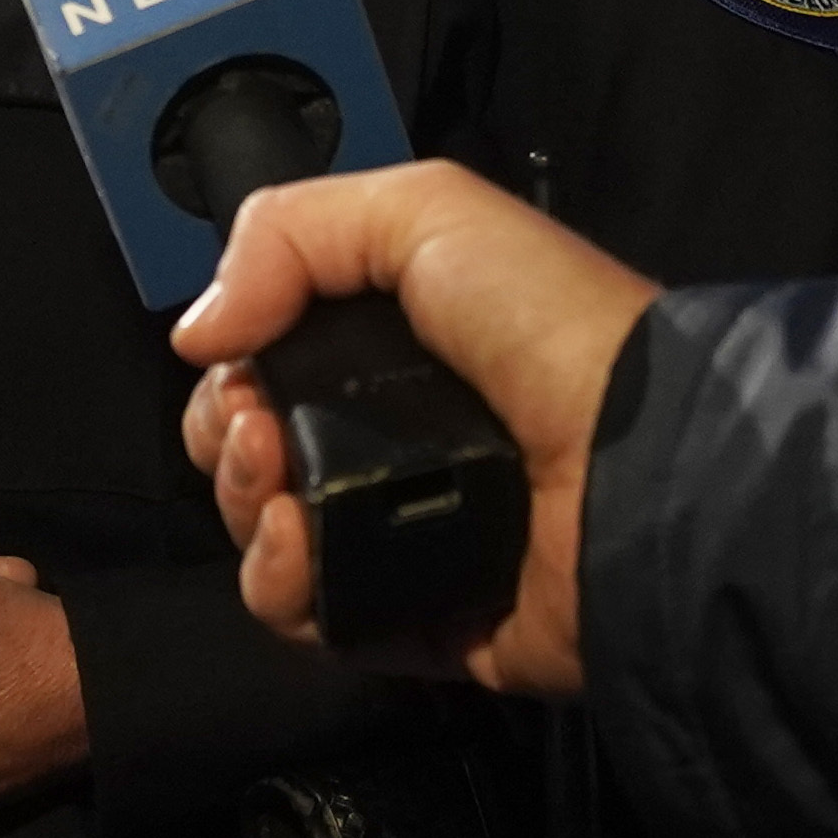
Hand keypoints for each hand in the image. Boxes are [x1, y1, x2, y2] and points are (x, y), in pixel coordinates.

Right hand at [171, 160, 657, 696]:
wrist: (639, 466)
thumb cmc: (544, 329)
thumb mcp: (426, 213)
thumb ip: (289, 232)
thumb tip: (199, 335)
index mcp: (395, 351)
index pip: (267, 365)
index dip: (228, 368)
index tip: (236, 368)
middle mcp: (393, 443)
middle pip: (248, 454)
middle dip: (223, 440)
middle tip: (260, 431)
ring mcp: (403, 538)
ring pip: (263, 541)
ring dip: (244, 510)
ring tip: (282, 491)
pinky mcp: (416, 624)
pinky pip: (310, 619)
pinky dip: (283, 586)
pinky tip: (300, 549)